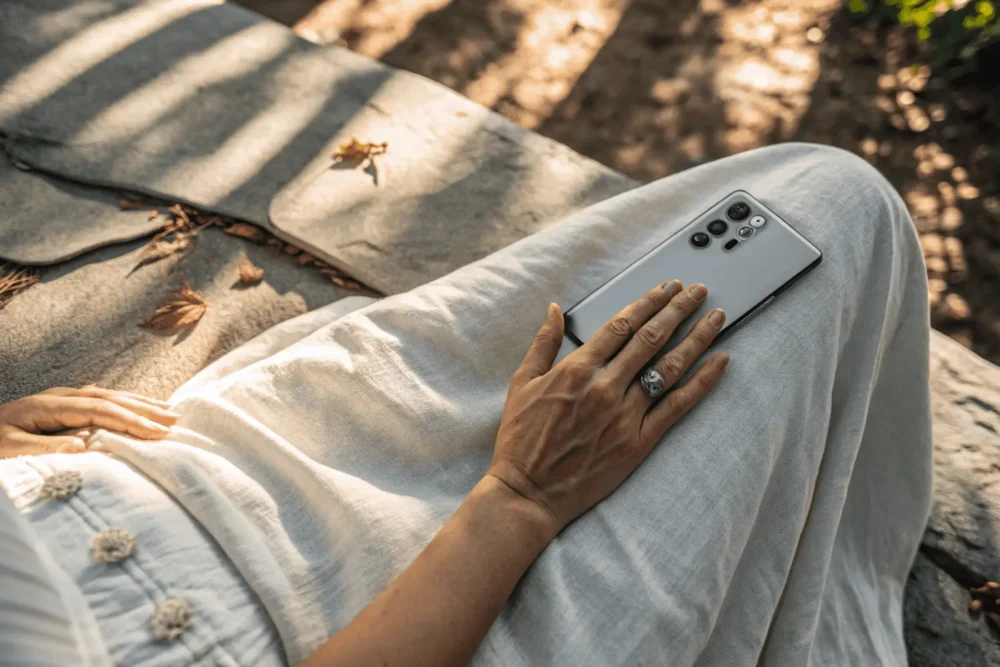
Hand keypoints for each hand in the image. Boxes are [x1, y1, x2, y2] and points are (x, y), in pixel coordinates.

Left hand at [0, 386, 178, 456]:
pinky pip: (101, 401)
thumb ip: (43, 447)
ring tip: (168, 411)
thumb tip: (83, 444)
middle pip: (110, 398)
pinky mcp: (61, 406)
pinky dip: (125, 404)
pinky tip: (137, 406)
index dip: (129, 420)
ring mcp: (61, 399)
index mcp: (48, 405)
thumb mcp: (8, 450)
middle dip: (144, 408)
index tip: (156, 433)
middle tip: (175, 419)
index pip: (99, 409)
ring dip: (139, 403)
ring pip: (109, 396)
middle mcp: (59, 396)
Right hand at [488, 281, 729, 537]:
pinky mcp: (639, 442)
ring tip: (717, 316)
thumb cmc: (521, 439)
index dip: (648, 302)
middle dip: (678, 310)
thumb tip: (554, 309)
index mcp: (577, 369)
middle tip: (698, 291)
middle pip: (652, 338)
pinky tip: (721, 361)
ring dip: (697, 337)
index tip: (666, 287)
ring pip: (670, 367)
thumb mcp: (522, 383)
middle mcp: (606, 387)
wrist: (528, 492)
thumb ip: (542, 343)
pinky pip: (678, 406)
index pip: (622, 324)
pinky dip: (703, 382)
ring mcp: (626, 415)